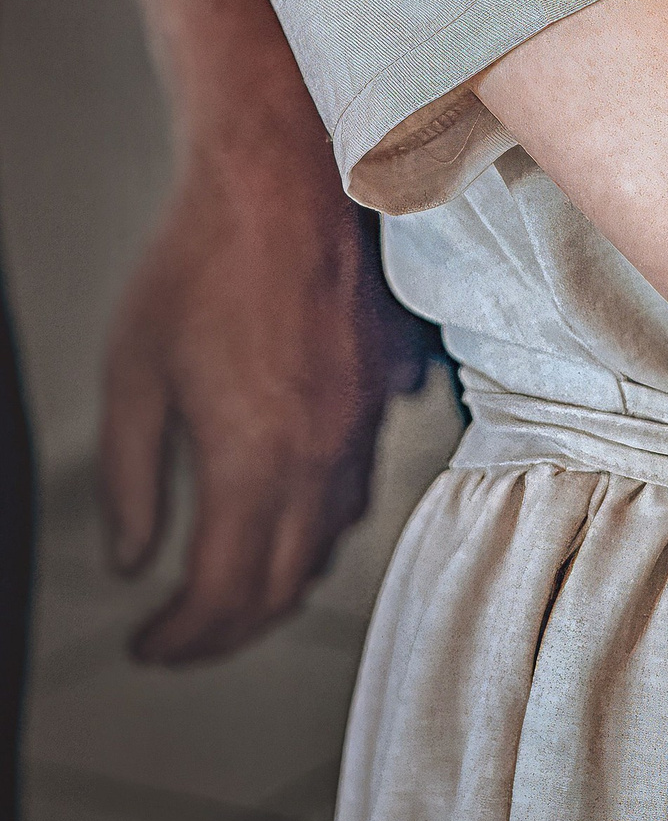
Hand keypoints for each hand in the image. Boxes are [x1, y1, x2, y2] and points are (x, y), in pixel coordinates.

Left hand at [100, 142, 426, 661]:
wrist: (283, 175)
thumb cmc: (199, 262)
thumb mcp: (131, 375)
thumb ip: (130, 481)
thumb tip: (133, 561)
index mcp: (253, 464)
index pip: (224, 597)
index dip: (182, 640)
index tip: (146, 646)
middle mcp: (320, 456)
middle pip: (285, 587)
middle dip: (230, 630)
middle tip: (185, 635)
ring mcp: (362, 419)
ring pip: (330, 538)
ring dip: (280, 577)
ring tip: (232, 580)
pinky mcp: (384, 382)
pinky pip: (359, 480)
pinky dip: (320, 518)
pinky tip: (290, 500)